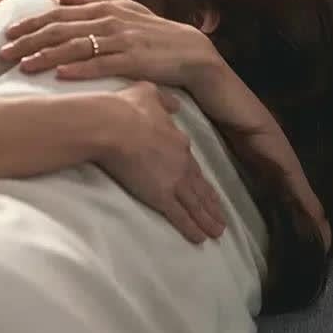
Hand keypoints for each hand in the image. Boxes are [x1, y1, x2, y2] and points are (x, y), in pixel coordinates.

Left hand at [0, 0, 218, 89]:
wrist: (189, 51)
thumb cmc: (151, 31)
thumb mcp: (121, 9)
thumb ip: (88, 0)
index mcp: (102, 8)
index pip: (58, 14)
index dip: (30, 23)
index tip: (8, 33)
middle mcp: (108, 20)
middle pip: (60, 30)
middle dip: (28, 41)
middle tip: (3, 53)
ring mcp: (120, 40)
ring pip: (75, 47)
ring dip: (46, 57)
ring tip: (23, 66)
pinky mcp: (132, 60)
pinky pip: (101, 65)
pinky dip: (80, 70)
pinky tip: (60, 76)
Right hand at [99, 82, 226, 243]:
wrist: (111, 126)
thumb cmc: (125, 108)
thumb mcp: (148, 93)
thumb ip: (164, 100)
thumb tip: (174, 104)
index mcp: (177, 141)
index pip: (193, 166)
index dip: (202, 181)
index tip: (209, 192)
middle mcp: (180, 164)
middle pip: (199, 188)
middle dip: (211, 205)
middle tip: (221, 219)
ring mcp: (172, 181)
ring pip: (194, 205)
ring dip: (207, 220)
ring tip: (217, 232)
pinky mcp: (159, 196)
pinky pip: (179, 216)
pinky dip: (191, 228)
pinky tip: (200, 238)